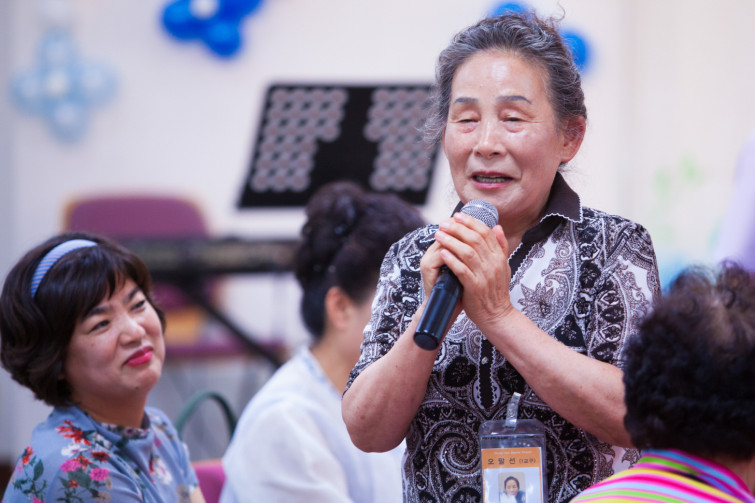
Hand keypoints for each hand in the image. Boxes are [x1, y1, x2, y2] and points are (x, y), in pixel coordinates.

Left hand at [430, 211, 514, 330]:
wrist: (496, 315)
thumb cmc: (495, 291)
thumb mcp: (503, 266)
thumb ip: (500, 246)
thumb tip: (497, 226)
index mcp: (499, 257)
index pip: (486, 233)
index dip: (471, 222)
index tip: (457, 215)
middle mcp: (493, 264)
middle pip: (475, 239)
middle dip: (457, 229)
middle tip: (443, 223)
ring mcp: (485, 276)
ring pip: (467, 252)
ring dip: (451, 241)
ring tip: (438, 235)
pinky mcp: (475, 287)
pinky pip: (462, 270)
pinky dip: (452, 260)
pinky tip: (442, 253)